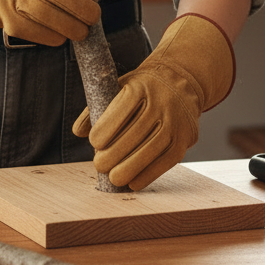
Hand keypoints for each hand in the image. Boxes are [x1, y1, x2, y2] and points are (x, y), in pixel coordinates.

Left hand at [72, 14, 234, 189]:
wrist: (181, 83)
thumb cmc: (142, 89)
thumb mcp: (119, 87)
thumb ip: (97, 106)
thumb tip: (78, 131)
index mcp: (140, 87)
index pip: (121, 110)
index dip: (105, 129)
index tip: (94, 142)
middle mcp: (160, 103)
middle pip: (135, 133)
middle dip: (113, 154)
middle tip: (99, 165)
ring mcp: (175, 121)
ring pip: (151, 149)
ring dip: (129, 168)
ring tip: (114, 177)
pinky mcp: (185, 138)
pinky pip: (166, 161)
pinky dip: (148, 175)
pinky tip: (133, 182)